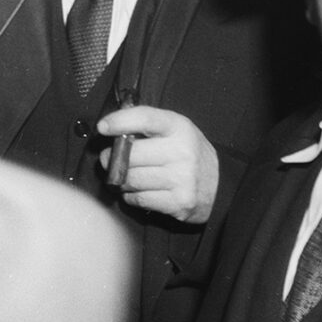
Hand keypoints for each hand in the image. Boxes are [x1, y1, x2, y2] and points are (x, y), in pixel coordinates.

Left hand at [96, 106, 221, 223]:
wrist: (220, 185)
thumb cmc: (187, 153)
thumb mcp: (174, 129)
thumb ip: (144, 125)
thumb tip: (108, 128)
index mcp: (179, 127)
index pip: (144, 118)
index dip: (119, 121)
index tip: (102, 127)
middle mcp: (182, 151)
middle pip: (130, 155)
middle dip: (112, 158)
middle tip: (109, 159)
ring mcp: (182, 179)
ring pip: (131, 179)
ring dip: (121, 179)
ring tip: (127, 176)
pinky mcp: (179, 202)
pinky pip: (138, 199)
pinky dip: (131, 196)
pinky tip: (139, 190)